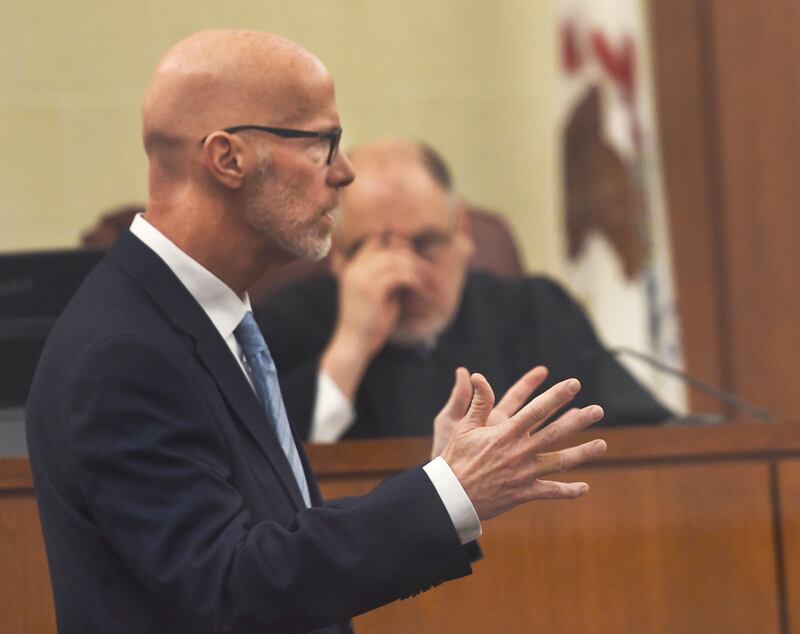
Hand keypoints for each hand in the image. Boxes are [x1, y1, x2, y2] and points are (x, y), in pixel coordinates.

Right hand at [322, 236, 431, 398]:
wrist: (354, 344)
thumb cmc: (369, 323)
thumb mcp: (378, 294)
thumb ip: (388, 277)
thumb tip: (411, 264)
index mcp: (353, 268)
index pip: (375, 242)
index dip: (396, 245)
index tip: (414, 255)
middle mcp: (355, 269)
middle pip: (390, 250)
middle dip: (413, 258)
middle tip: (429, 271)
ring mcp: (362, 278)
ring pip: (397, 261)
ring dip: (418, 270)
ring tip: (430, 282)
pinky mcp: (372, 290)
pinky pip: (401, 276)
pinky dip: (416, 282)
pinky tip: (423, 290)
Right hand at [440, 373, 606, 520]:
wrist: (451, 497)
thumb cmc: (455, 459)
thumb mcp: (464, 427)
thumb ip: (477, 402)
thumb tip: (477, 375)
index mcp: (505, 433)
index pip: (536, 410)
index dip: (556, 396)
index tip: (573, 384)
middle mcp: (518, 452)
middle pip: (555, 433)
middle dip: (578, 420)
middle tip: (598, 410)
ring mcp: (523, 474)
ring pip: (559, 462)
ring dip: (582, 453)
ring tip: (602, 444)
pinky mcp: (523, 493)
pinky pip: (550, 492)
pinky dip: (568, 491)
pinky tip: (585, 488)